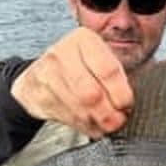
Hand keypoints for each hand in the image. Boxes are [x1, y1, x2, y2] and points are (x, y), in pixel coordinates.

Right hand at [10, 28, 133, 137]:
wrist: (40, 73)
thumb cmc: (78, 65)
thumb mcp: (98, 57)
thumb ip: (114, 75)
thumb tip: (127, 102)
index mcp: (83, 39)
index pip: (107, 70)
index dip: (121, 93)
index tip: (126, 104)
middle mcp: (61, 54)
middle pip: (91, 93)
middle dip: (109, 112)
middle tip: (118, 119)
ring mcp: (47, 75)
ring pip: (79, 107)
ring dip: (97, 121)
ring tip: (108, 124)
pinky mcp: (39, 95)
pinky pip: (66, 117)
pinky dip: (84, 126)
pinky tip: (92, 125)